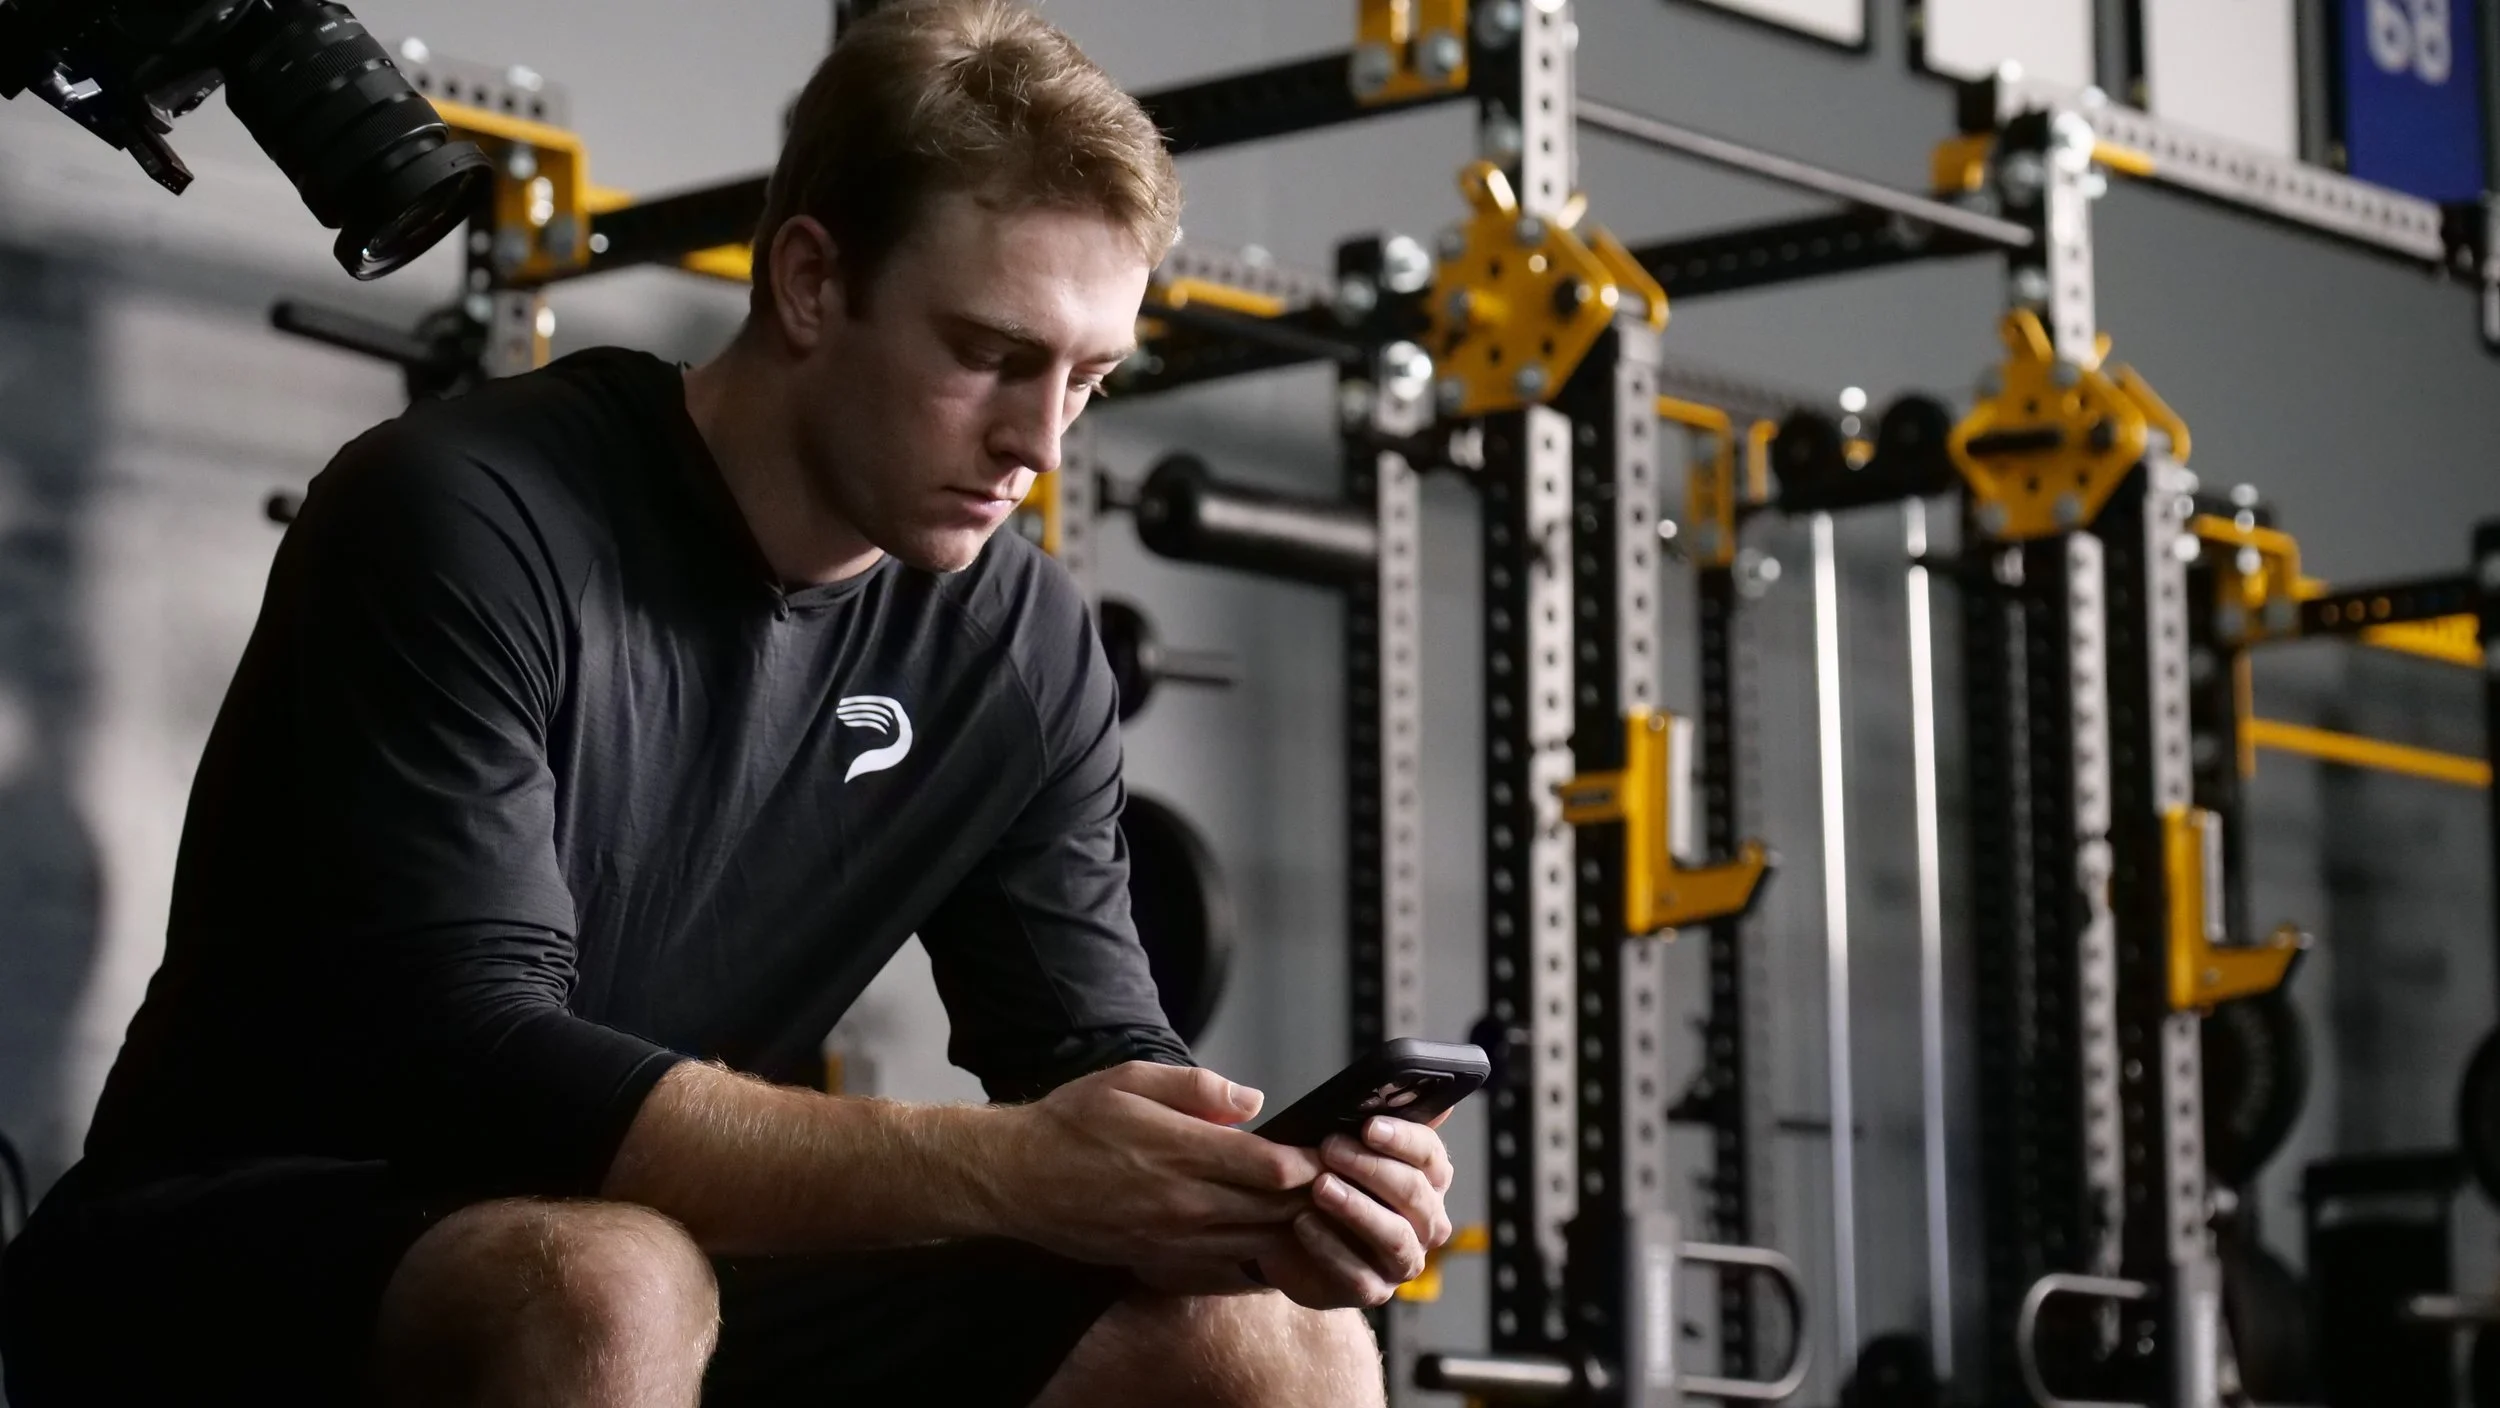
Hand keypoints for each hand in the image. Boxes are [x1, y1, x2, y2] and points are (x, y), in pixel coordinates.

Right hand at [990, 1062, 1319, 1266]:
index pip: (1272, 1168)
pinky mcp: (1161, 1262)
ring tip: (1308, 1208)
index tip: (1325, 1149)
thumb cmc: (1072, 1124)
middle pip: (1275, 1211)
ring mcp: (1173, 1240)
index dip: (1310, 1162)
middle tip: (1333, 1179)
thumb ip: (1198, 1087)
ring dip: (1289, 1229)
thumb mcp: (1131, 1079)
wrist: (1017, 1179)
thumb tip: (1253, 1101)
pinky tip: (1269, 1240)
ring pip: (1257, 1244)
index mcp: (1181, 1152)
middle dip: (1311, 1196)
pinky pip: (1227, 1269)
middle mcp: (1183, 1204)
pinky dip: (1258, 1257)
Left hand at [1252, 1114, 1455, 1309]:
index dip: (1403, 1139)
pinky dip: (1329, 1248)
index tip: (1368, 1125)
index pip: (1431, 1156)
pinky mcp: (1373, 1290)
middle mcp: (1426, 1221)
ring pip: (1394, 1236)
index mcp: (1428, 1180)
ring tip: (1319, 1187)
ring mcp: (1402, 1261)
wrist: (1287, 1237)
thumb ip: (1374, 1123)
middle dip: (1370, 1168)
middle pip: (1414, 1193)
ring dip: (1356, 1208)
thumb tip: (1410, 1088)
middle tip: (1330, 1147)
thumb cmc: (1325, 1181)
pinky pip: (1358, 1274)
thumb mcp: (1343, 1148)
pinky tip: (1302, 1224)